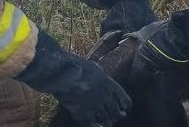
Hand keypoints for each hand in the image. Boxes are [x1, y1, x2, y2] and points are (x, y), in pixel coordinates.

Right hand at [16, 32, 130, 125]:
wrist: (63, 73)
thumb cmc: (76, 67)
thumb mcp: (93, 67)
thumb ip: (100, 73)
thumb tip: (101, 73)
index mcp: (110, 85)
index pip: (124, 100)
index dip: (124, 105)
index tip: (124, 108)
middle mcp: (106, 97)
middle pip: (116, 112)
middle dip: (116, 115)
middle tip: (117, 117)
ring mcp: (96, 106)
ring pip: (106, 120)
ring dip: (106, 121)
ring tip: (106, 122)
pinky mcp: (84, 114)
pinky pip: (93, 124)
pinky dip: (96, 126)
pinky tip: (97, 126)